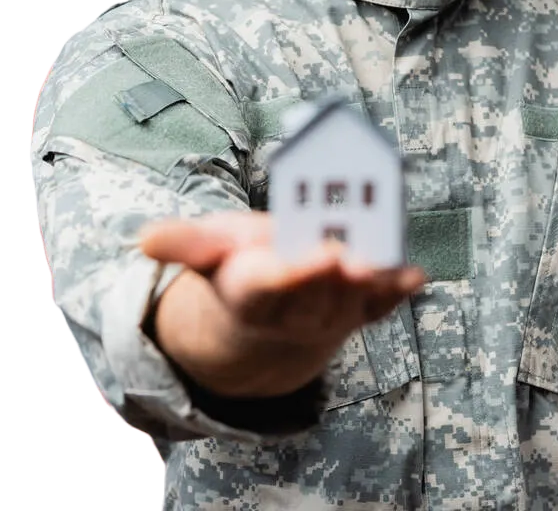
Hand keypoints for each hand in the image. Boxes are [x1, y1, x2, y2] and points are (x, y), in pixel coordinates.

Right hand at [140, 210, 425, 396]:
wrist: (264, 318)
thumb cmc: (237, 268)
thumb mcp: (208, 250)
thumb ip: (183, 243)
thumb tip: (143, 240)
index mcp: (251, 290)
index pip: (276, 284)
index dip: (302, 271)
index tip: (326, 251)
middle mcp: (292, 310)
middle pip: (320, 291)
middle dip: (343, 270)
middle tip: (365, 243)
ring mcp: (328, 315)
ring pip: (352, 299)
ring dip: (372, 278)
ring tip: (390, 249)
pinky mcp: (356, 312)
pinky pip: (379, 306)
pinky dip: (397, 293)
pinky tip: (415, 276)